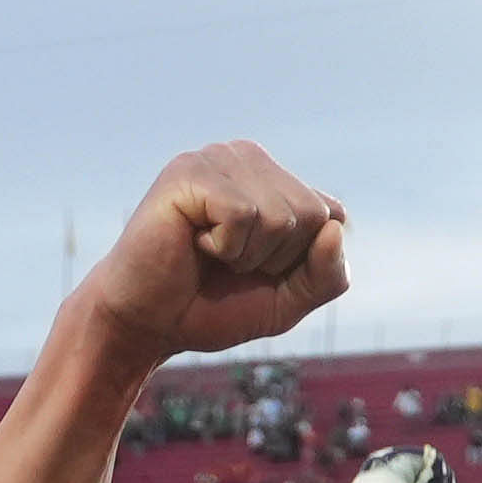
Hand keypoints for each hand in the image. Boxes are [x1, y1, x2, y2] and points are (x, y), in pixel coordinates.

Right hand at [74, 146, 353, 361]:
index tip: (257, 270)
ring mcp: (218, 158)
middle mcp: (249, 157)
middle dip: (276, 259)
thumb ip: (328, 274)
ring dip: (247, 255)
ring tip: (209, 252)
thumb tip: (335, 229)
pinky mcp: (190, 171)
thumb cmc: (212, 307)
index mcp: (276, 178)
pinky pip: (243, 215)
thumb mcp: (288, 301)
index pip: (332, 216)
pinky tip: (194, 242)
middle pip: (312, 214)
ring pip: (281, 215)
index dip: (301, 263)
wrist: (146, 324)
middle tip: (227, 263)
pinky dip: (225, 247)